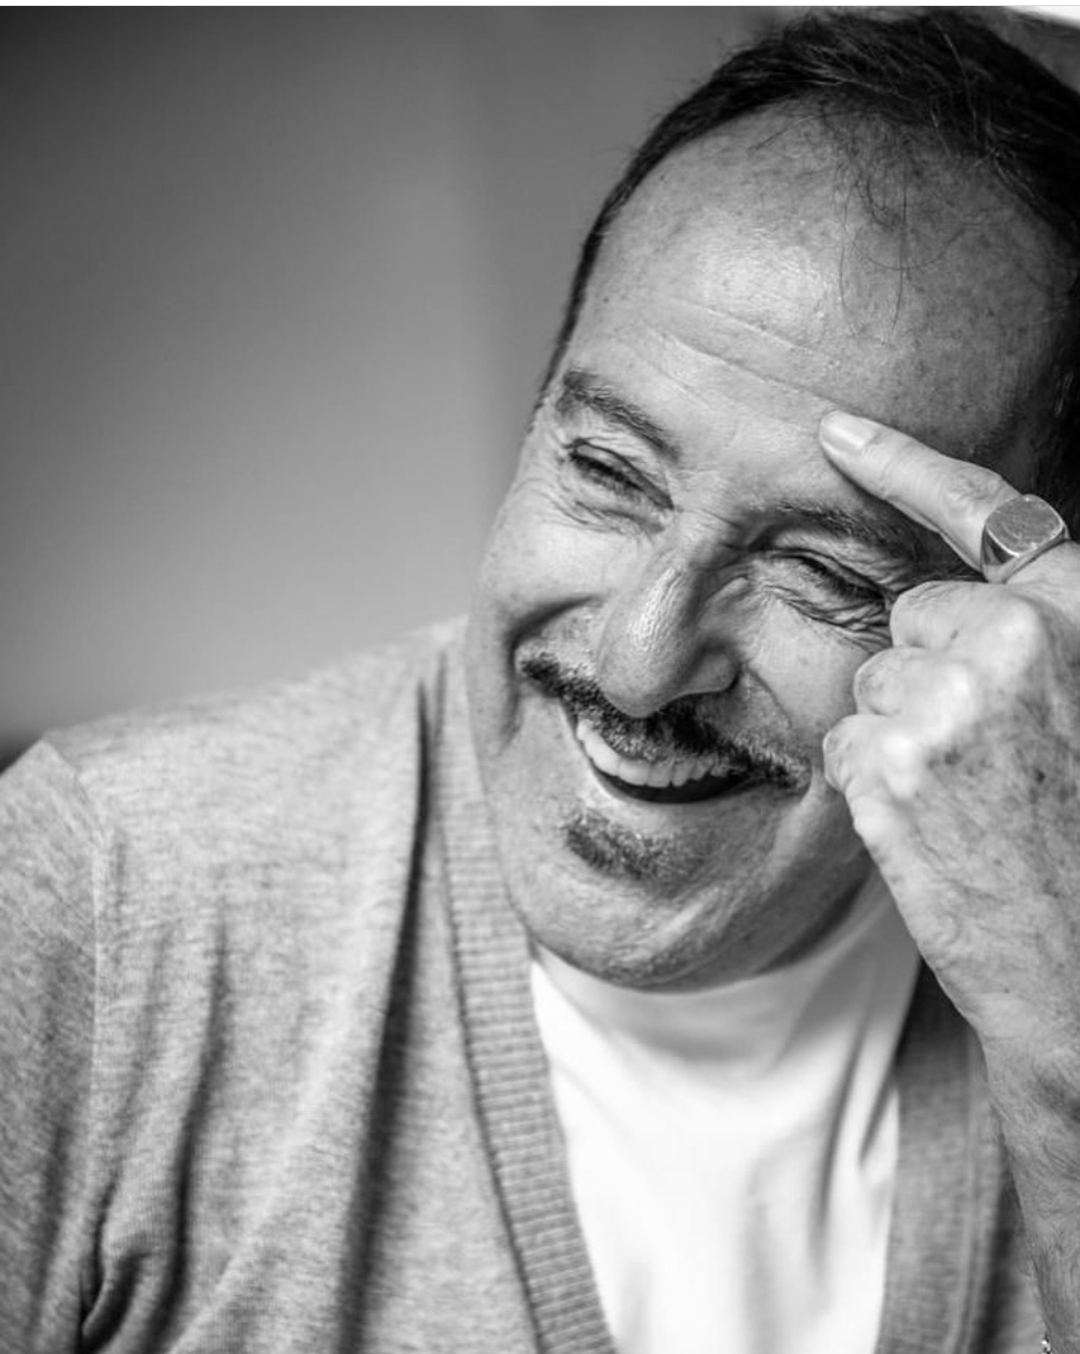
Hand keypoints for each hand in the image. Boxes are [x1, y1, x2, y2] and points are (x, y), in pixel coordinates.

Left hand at [818, 412, 1079, 1069]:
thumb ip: (1029, 642)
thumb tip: (941, 606)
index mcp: (1078, 614)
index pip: (983, 511)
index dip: (903, 462)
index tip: (836, 431)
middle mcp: (1014, 638)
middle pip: (908, 615)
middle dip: (925, 671)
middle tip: (982, 755)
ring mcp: (945, 699)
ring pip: (870, 682)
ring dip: (897, 732)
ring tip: (966, 798)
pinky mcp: (886, 763)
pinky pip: (842, 740)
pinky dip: (868, 781)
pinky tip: (929, 826)